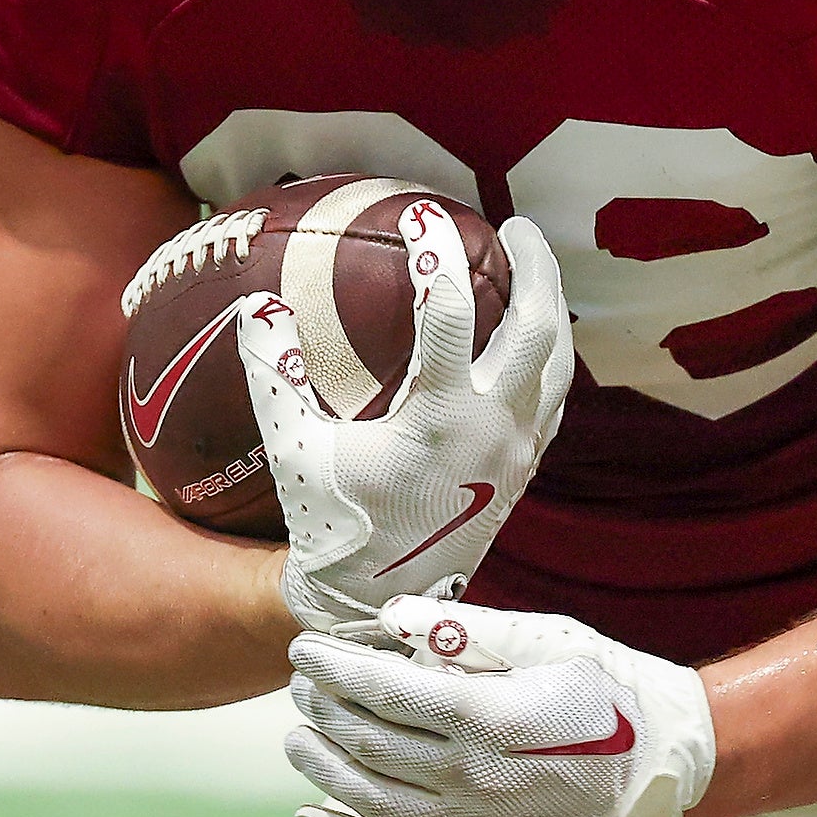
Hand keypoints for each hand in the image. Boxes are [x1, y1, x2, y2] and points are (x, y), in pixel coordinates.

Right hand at [238, 201, 572, 635]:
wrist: (376, 603)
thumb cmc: (331, 522)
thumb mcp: (294, 450)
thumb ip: (275, 374)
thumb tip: (258, 303)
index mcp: (442, 418)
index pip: (450, 314)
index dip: (436, 255)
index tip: (421, 212)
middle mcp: (495, 430)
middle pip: (537, 328)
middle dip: (534, 268)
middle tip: (516, 226)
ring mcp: (518, 452)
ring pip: (559, 363)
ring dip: (550, 308)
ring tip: (534, 268)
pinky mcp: (523, 471)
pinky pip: (555, 399)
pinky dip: (550, 358)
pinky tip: (534, 342)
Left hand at [287, 597, 714, 816]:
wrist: (660, 761)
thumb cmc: (607, 689)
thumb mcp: (546, 639)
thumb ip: (466, 630)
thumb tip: (394, 619)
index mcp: (487, 716)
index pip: (385, 690)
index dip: (336, 668)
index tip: (304, 648)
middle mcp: (471, 774)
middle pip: (369, 743)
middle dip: (323, 709)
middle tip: (299, 682)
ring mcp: (472, 815)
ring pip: (371, 797)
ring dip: (324, 767)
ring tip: (296, 737)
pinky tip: (314, 814)